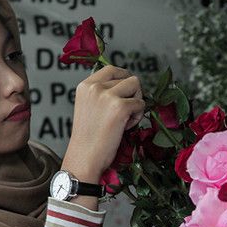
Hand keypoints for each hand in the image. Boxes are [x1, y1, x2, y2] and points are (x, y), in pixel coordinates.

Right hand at [62, 65, 145, 182]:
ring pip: (136, 86)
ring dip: (136, 102)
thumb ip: (102, 93)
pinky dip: (138, 116)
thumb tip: (128, 83)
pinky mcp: (120, 107)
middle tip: (126, 111)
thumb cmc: (89, 138)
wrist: (85, 157)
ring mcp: (107, 96)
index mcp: (85, 85)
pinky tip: (125, 127)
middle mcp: (95, 87)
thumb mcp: (89, 107)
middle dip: (133, 93)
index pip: (112, 69)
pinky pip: (141, 104)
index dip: (124, 79)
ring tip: (125, 119)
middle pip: (129, 77)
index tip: (126, 93)